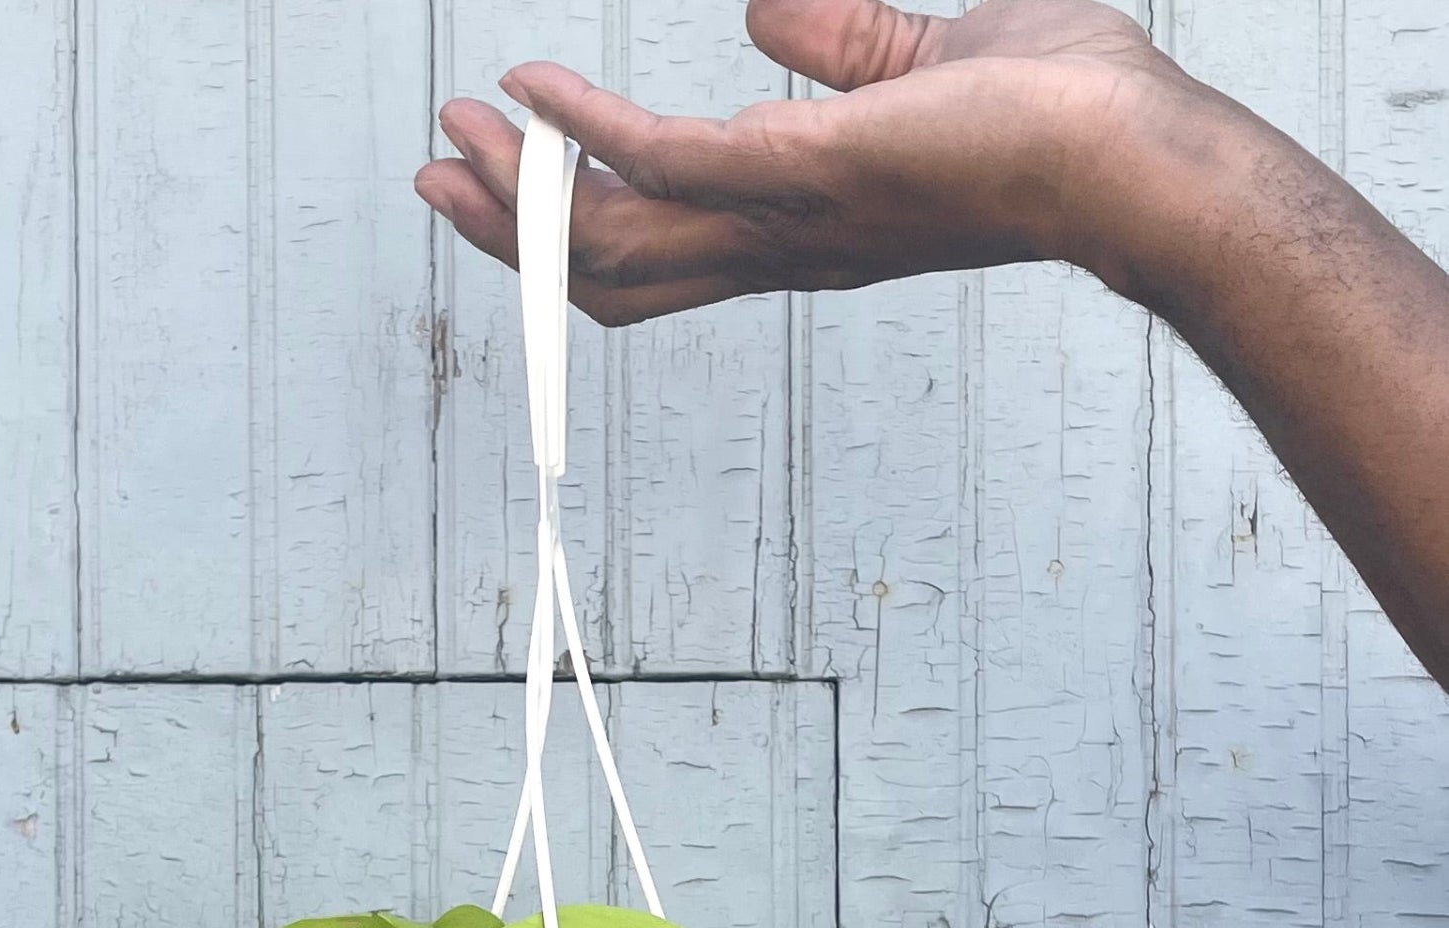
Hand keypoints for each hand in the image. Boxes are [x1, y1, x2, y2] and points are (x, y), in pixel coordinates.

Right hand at [414, 0, 1199, 323]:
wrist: (1121, 153)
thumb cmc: (1056, 114)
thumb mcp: (918, 59)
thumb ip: (835, 45)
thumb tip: (761, 13)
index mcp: (798, 221)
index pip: (662, 244)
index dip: (573, 216)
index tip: (510, 161)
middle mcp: (778, 243)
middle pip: (608, 269)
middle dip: (512, 231)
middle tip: (438, 169)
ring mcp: (783, 221)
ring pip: (610, 241)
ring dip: (522, 194)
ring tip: (459, 135)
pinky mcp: (799, 177)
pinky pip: (660, 162)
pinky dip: (587, 128)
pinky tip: (538, 88)